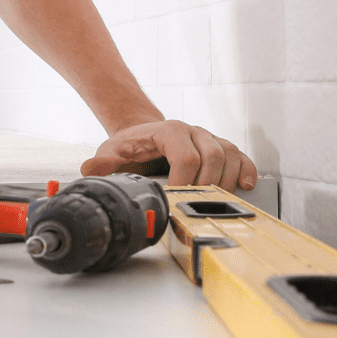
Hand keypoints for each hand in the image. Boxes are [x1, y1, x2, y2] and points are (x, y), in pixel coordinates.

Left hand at [81, 119, 256, 190]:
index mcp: (169, 131)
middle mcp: (194, 131)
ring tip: (216, 201)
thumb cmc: (131, 146)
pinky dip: (246, 170)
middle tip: (195, 206)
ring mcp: (209, 138)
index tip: (177, 200)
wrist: (143, 133)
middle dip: (207, 186)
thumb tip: (90, 170)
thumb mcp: (112, 152)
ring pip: (230, 156)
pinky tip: (246, 185)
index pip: (187, 156)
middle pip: (214, 157)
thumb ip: (103, 163)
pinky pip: (241, 156)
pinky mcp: (220, 147)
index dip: (185, 182)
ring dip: (227, 181)